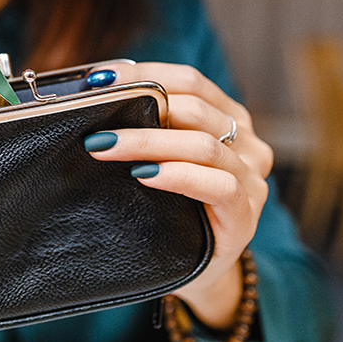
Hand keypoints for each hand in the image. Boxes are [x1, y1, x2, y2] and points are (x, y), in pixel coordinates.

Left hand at [84, 62, 272, 328]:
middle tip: (92, 117)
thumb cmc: (173, 206)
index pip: (188, 80)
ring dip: (147, 141)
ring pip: (202, 144)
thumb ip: (144, 123)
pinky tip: (144, 175)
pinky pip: (217, 185)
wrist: (199, 268)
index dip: (143, 73)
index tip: (98, 78)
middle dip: (138, 106)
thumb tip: (94, 89)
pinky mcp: (244, 214)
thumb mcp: (161, 157)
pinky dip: (177, 175)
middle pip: (194, 108)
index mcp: (228, 117)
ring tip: (104, 146)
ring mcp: (250, 179)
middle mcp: (247, 143)